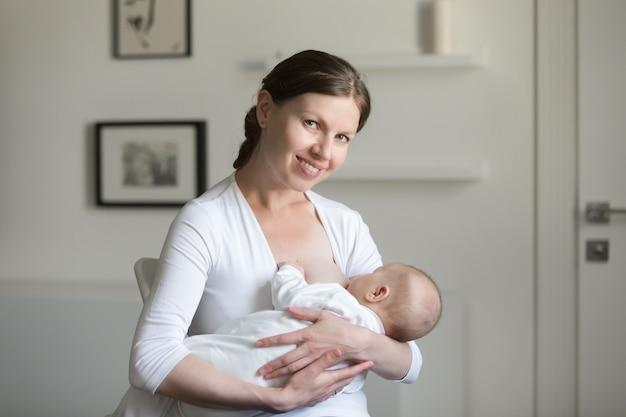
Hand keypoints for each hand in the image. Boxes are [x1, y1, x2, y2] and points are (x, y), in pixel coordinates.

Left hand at [256, 307, 370, 379]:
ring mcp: (313, 358)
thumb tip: (290, 308)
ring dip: (279, 372)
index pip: (284, 338)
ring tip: (267, 376)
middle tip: (260, 371)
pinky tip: (285, 379)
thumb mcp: (322, 315)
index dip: (270, 341)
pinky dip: (292, 376)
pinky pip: (303, 371)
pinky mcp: (319, 365)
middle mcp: (308, 348)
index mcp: (307, 334)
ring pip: (293, 368)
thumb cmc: (340, 327)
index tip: (258, 344)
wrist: (356, 342)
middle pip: (286, 358)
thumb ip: (305, 312)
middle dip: (272, 365)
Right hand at [273, 349, 373, 410]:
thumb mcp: (311, 370)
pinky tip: (332, 384)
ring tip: (349, 373)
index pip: (350, 372)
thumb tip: (338, 351)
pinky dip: (336, 385)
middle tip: (362, 366)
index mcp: (330, 379)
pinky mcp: (318, 397)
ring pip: (340, 385)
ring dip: (345, 379)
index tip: (370, 362)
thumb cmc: (298, 385)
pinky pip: (331, 390)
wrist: (288, 400)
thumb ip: (324, 360)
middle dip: (355, 372)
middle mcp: (330, 387)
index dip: (360, 367)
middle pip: (347, 379)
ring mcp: (324, 393)